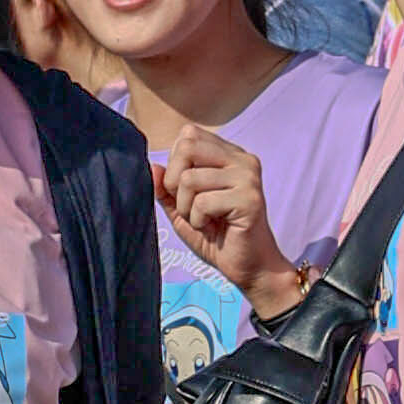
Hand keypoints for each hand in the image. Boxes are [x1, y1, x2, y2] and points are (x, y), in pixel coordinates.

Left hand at [157, 124, 297, 311]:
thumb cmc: (218, 237)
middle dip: (175, 182)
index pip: (189, 135)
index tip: (185, 192)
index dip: (175, 163)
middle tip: (188, 207)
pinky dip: (198, 221)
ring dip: (186, 208)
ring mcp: (249, 177)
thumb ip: (166, 188)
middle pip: (187, 147)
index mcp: (229, 155)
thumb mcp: (183, 209)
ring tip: (203, 221)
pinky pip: (203, 202)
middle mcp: (242, 160)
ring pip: (190, 178)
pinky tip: (213, 228)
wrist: (250, 268)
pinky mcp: (249, 200)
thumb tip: (153, 167)